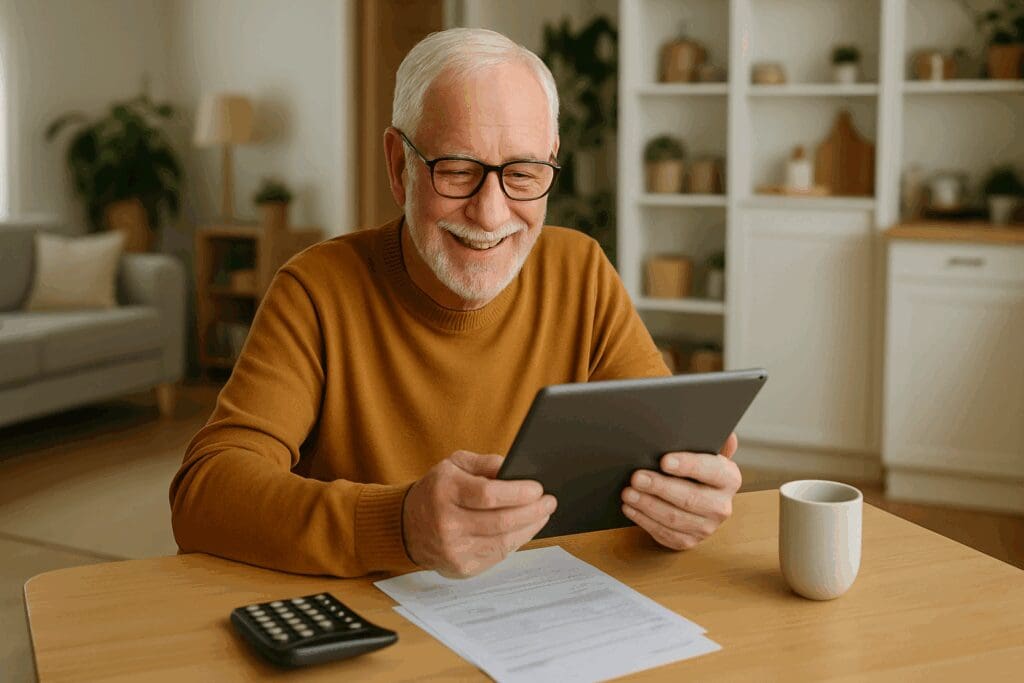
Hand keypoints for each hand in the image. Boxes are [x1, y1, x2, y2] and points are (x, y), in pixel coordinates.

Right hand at [402, 450, 556, 577]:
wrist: (406, 526)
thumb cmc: (437, 490)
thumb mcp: (454, 464)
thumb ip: (485, 463)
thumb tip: (516, 469)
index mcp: (445, 492)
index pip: (488, 495)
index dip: (517, 493)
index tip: (538, 489)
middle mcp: (446, 523)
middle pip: (500, 521)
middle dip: (532, 511)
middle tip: (549, 502)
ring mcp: (453, 549)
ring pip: (503, 541)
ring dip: (529, 528)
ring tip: (543, 515)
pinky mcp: (461, 568)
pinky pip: (498, 555)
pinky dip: (516, 542)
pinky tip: (525, 529)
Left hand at [620, 433, 740, 550]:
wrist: (698, 498)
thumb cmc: (696, 469)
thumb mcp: (705, 452)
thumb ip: (710, 440)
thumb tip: (725, 432)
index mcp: (729, 478)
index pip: (711, 470)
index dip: (687, 465)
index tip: (664, 461)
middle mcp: (721, 505)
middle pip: (689, 498)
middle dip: (659, 487)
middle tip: (636, 477)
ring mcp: (706, 527)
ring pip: (674, 518)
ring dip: (647, 505)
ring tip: (628, 492)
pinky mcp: (688, 540)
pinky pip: (664, 533)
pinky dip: (644, 520)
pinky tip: (630, 508)